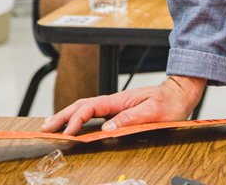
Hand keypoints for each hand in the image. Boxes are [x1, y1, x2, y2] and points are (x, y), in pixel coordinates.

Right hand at [40, 75, 204, 134]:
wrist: (179, 94)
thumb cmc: (168, 103)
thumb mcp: (152, 112)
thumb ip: (130, 119)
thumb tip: (107, 129)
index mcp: (119, 100)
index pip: (91, 107)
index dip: (77, 119)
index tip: (67, 131)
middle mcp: (114, 101)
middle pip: (81, 106)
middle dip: (62, 116)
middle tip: (46, 127)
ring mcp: (114, 106)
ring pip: (85, 109)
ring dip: (67, 116)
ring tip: (51, 126)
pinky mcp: (117, 111)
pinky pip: (93, 114)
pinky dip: (79, 118)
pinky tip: (72, 125)